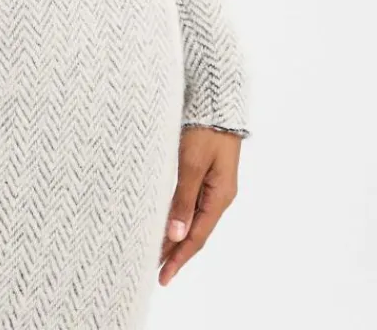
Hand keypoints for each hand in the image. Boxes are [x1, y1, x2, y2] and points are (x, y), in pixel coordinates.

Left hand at [158, 126, 241, 285]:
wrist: (216, 100)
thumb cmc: (205, 128)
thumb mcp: (192, 163)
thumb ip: (184, 199)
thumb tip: (176, 234)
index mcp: (220, 196)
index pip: (197, 236)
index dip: (179, 258)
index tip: (163, 276)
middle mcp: (218, 195)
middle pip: (196, 231)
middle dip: (177, 252)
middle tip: (157, 272)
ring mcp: (213, 184)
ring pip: (192, 219)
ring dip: (176, 236)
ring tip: (158, 253)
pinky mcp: (204, 173)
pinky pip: (191, 203)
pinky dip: (178, 217)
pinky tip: (166, 222)